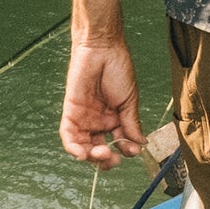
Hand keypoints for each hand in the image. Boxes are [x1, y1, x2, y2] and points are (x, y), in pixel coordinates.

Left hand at [60, 39, 144, 165]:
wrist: (103, 49)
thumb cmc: (118, 68)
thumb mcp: (129, 100)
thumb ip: (132, 123)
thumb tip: (141, 144)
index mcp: (115, 118)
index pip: (118, 143)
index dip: (125, 151)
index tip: (132, 151)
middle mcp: (98, 121)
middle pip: (99, 149)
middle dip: (106, 159)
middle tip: (113, 159)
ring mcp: (84, 118)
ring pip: (83, 147)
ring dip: (90, 156)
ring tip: (102, 154)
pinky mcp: (71, 112)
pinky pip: (68, 136)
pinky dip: (73, 148)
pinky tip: (82, 154)